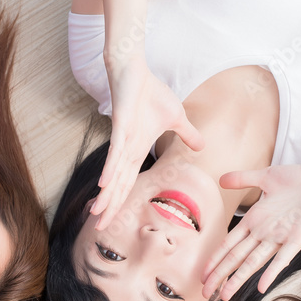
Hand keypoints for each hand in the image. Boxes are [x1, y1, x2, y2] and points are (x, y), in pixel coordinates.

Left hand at [91, 60, 202, 230]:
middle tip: (99, 229)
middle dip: (108, 206)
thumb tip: (203, 147)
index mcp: (136, 151)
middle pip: (117, 185)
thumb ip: (187, 134)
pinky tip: (104, 183)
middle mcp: (126, 150)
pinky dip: (111, 167)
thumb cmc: (151, 93)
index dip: (119, 202)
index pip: (126, 183)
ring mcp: (122, 139)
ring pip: (113, 173)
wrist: (135, 71)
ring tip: (97, 213)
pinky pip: (116, 151)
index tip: (109, 221)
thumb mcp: (176, 118)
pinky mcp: (120, 126)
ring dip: (107, 194)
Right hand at [202, 164, 300, 300]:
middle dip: (219, 275)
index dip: (215, 258)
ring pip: (253, 262)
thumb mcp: (268, 176)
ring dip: (237, 279)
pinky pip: (282, 258)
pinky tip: (260, 286)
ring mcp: (280, 237)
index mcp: (255, 220)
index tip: (203, 274)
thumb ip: (243, 179)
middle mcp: (264, 232)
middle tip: (204, 293)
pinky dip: (270, 272)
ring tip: (224, 295)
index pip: (229, 243)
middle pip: (236, 257)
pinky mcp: (298, 238)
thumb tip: (221, 179)